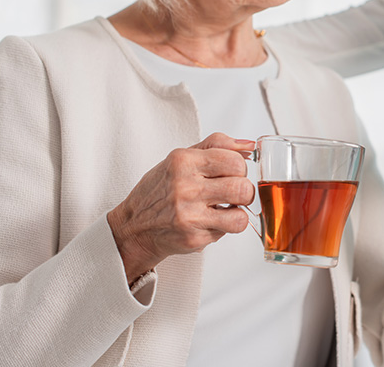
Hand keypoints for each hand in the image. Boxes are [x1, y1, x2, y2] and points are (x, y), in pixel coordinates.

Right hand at [107, 133, 256, 283]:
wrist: (134, 226)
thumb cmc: (161, 190)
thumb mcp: (182, 158)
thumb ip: (217, 145)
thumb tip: (249, 145)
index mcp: (183, 162)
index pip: (235, 161)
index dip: (240, 169)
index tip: (232, 173)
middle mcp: (185, 188)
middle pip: (242, 188)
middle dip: (244, 191)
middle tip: (233, 193)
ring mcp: (189, 215)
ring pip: (240, 215)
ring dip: (238, 212)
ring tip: (226, 208)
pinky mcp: (193, 238)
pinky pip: (228, 232)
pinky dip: (225, 227)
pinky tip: (212, 221)